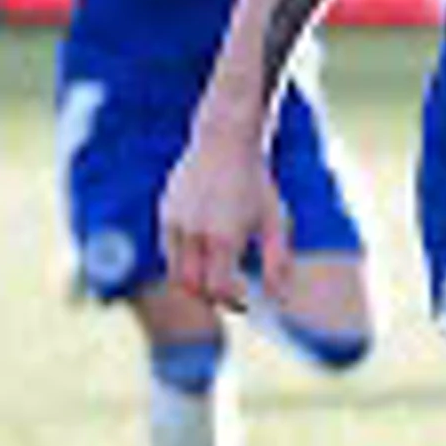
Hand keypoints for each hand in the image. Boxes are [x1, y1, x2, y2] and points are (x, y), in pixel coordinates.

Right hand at [160, 120, 293, 309]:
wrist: (225, 141)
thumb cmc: (256, 183)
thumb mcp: (274, 222)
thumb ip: (278, 264)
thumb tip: (280, 301)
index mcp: (223, 238)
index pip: (218, 290)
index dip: (231, 303)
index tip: (244, 302)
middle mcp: (194, 234)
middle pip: (192, 287)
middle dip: (210, 298)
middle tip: (229, 297)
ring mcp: (175, 223)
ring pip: (175, 272)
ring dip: (194, 282)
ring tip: (216, 277)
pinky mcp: (165, 213)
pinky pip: (168, 250)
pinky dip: (183, 261)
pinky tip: (204, 252)